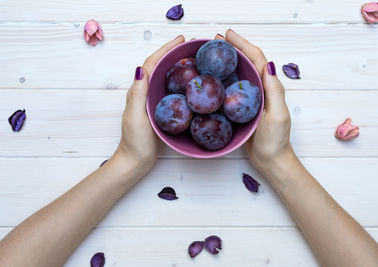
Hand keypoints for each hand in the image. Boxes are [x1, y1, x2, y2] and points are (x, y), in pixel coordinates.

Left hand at [114, 35, 184, 177]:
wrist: (136, 161)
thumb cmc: (134, 141)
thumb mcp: (135, 117)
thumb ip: (137, 94)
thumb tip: (141, 68)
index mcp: (139, 91)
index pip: (152, 63)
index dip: (165, 49)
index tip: (181, 40)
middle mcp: (146, 93)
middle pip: (160, 67)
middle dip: (174, 54)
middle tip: (191, 46)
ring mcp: (154, 102)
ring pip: (167, 78)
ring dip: (178, 66)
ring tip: (194, 59)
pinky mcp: (161, 111)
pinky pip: (173, 92)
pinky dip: (182, 84)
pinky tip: (193, 85)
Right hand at [218, 30, 292, 172]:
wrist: (270, 160)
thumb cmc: (275, 141)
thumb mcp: (277, 116)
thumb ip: (274, 91)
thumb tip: (268, 64)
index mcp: (269, 87)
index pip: (257, 59)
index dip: (242, 44)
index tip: (227, 35)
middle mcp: (260, 89)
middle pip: (246, 61)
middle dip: (232, 48)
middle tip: (214, 40)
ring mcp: (250, 98)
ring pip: (238, 73)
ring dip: (226, 61)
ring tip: (211, 53)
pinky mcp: (242, 108)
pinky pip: (231, 88)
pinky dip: (222, 79)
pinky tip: (211, 78)